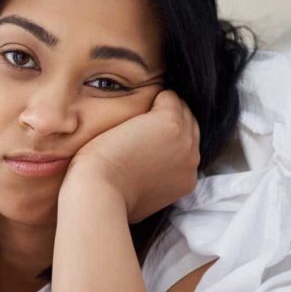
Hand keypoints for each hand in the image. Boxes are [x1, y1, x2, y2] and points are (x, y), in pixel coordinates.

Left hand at [67, 90, 199, 222]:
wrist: (99, 191)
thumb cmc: (108, 195)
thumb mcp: (140, 195)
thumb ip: (152, 181)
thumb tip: (143, 170)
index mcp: (186, 179)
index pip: (186, 146)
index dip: (167, 136)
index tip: (146, 131)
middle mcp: (191, 160)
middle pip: (189, 125)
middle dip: (169, 117)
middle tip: (142, 114)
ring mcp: (184, 141)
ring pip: (181, 109)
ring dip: (161, 105)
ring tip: (136, 106)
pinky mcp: (171, 123)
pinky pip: (169, 97)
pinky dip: (152, 96)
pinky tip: (133, 101)